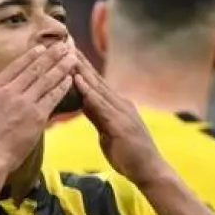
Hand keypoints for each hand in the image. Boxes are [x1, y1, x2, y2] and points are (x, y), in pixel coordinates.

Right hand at [0, 42, 79, 172]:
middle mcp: (11, 92)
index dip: (30, 56)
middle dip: (51, 56)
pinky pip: (52, 98)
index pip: (15, 67)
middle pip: (34, 69)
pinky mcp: (37, 117)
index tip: (41, 48)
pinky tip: (70, 80)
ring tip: (72, 58)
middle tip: (63, 46)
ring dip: (61, 67)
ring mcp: (25, 104)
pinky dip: (62, 87)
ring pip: (46, 80)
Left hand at [72, 52, 171, 186]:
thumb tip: (85, 104)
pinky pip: (100, 105)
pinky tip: (77, 80)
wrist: (149, 171)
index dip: (82, 68)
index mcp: (118, 106)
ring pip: (97, 87)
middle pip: (96, 80)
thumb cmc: (130, 156)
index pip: (96, 84)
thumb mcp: (108, 132)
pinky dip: (87, 91)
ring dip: (81, 70)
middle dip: (80, 62)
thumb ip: (97, 116)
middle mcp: (121, 104)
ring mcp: (122, 112)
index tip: (68, 53)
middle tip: (65, 43)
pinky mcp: (119, 124)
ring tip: (67, 54)